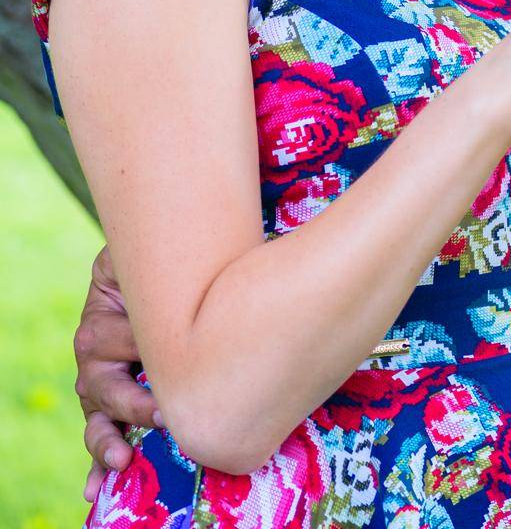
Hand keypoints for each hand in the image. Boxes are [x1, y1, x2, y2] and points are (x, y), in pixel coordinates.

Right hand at [73, 244, 158, 501]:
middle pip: (104, 384)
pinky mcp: (109, 406)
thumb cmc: (159, 266)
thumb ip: (155, 258)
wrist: (156, 276)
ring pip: (97, 416)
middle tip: (160, 415)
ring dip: (108, 442)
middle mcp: (95, 354)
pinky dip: (98, 466)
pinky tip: (96, 491)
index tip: (171, 359)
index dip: (141, 348)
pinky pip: (100, 436)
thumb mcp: (147, 256)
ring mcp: (100, 383)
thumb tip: (179, 261)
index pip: (119, 337)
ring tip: (123, 460)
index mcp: (102, 316)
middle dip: (131, 402)